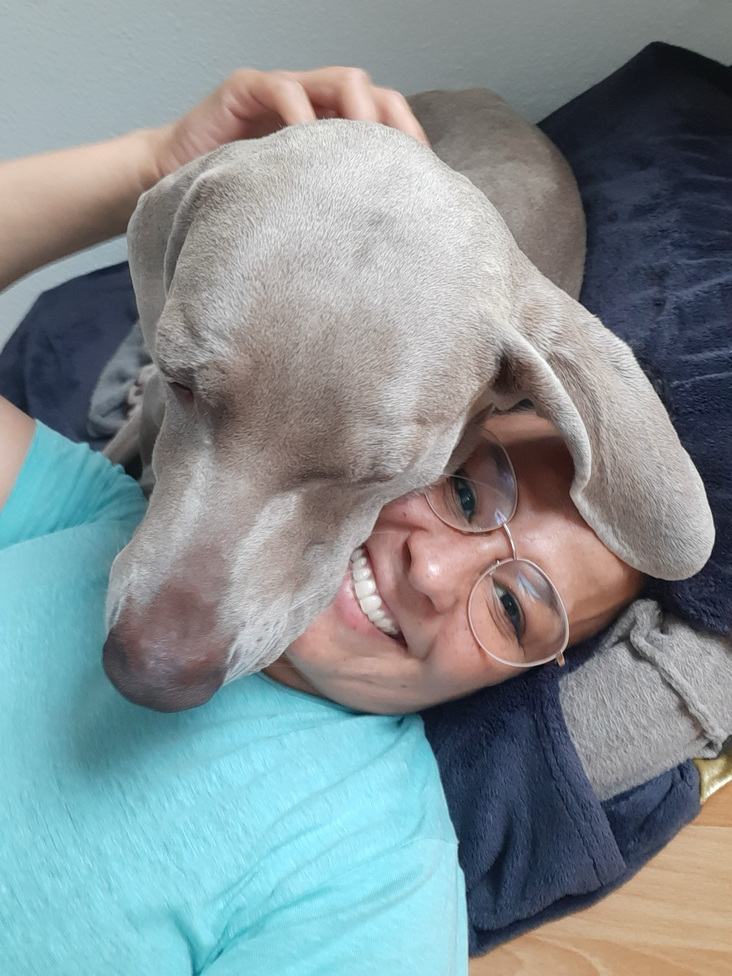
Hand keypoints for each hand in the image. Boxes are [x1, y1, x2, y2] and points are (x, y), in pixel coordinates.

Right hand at [149, 66, 428, 179]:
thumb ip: (335, 205)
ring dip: (360, 113)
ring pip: (340, 82)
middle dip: (394, 124)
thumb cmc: (240, 203)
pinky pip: (283, 90)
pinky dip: (301, 114)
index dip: (408, 141)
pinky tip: (307, 145)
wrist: (173, 187)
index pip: (385, 118)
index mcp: (332, 128)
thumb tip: (384, 239)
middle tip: (404, 163)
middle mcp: (313, 104)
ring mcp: (281, 92)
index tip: (426, 178)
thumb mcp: (299, 205)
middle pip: (373, 93)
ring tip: (364, 150)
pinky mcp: (244, 90)